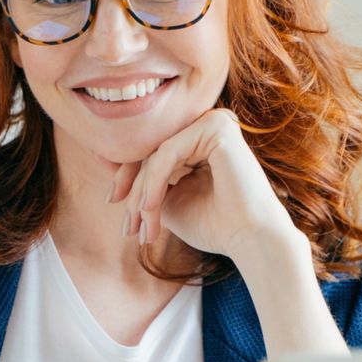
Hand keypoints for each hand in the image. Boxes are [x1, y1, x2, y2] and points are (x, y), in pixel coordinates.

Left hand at [108, 107, 302, 262]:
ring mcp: (213, 122)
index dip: (128, 177)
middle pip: (151, 151)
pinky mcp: (217, 126)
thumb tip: (111, 169)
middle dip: (132, 189)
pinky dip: (154, 183)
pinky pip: (168, 152)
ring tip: (141, 227)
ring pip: (156, 154)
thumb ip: (146, 184)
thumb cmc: (214, 226)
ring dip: (142, 193)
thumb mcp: (168, 202)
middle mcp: (208, 126)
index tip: (112, 203)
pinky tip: (149, 208)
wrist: (250, 240)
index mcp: (200, 141)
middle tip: (126, 225)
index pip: (153, 152)